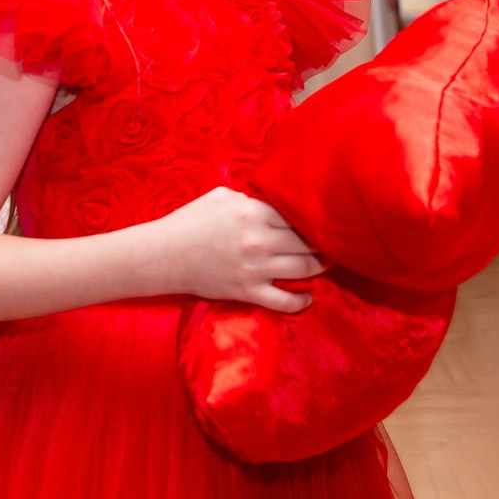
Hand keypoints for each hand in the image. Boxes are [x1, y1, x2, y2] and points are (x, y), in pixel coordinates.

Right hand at [158, 187, 323, 313]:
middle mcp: (259, 240)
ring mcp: (255, 268)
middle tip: (333, 242)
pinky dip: (301, 302)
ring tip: (326, 263)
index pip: (296, 215)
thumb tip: (271, 200)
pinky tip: (309, 298)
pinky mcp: (248, 292)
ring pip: (303, 269)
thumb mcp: (220, 196)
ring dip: (320, 267)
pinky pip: (284, 301)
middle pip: (306, 242)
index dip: (313, 218)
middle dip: (323, 242)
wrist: (165, 255)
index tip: (323, 220)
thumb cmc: (189, 221)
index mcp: (252, 212)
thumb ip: (250, 196)